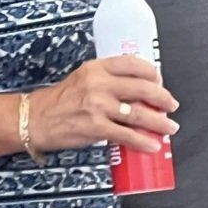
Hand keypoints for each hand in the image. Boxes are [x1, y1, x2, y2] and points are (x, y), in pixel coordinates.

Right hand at [30, 57, 178, 154]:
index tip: (159, 80)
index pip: (132, 63)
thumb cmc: (60, 100)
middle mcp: (99, 84)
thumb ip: (106, 79)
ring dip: (159, 122)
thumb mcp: (83, 78)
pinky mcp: (96, 128)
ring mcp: (98, 106)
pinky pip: (126, 135)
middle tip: (171, 105)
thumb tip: (136, 88)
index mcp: (97, 67)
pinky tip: (152, 145)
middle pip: (141, 87)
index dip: (152, 72)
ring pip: (138, 113)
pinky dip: (142, 141)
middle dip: (162, 98)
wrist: (36, 119)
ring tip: (169, 127)